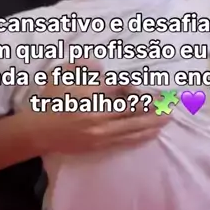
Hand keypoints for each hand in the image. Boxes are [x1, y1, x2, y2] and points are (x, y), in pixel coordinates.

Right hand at [33, 63, 168, 154]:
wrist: (38, 131)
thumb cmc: (50, 101)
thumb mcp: (62, 75)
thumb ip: (81, 66)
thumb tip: (99, 64)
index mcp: (93, 96)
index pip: (124, 91)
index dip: (142, 91)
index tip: (156, 89)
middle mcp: (101, 115)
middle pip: (134, 111)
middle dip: (155, 107)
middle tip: (171, 102)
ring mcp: (101, 133)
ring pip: (134, 127)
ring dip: (153, 122)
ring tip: (168, 117)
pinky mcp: (100, 145)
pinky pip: (126, 141)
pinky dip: (141, 136)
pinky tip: (152, 133)